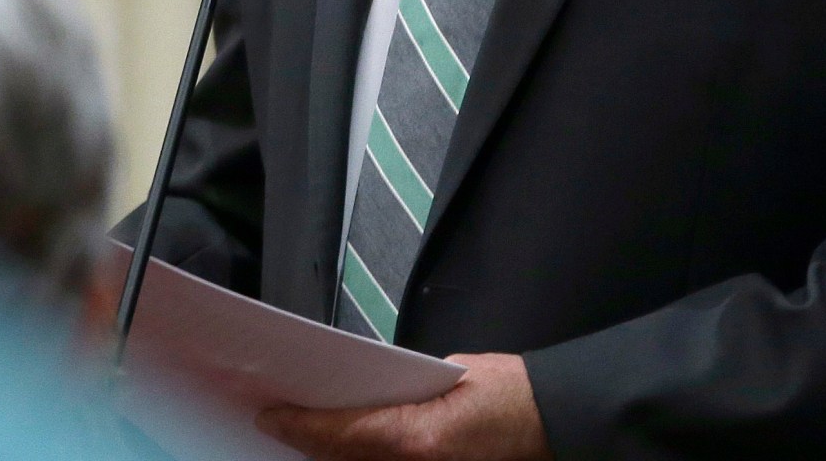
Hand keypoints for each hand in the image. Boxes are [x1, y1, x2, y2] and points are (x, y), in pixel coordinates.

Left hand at [256, 352, 546, 460]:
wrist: (554, 423)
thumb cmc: (514, 395)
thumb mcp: (453, 373)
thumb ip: (406, 387)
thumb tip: (375, 389)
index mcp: (416, 437)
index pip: (340, 432)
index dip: (299, 424)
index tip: (270, 413)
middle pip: (341, 458)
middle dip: (308, 441)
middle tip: (276, 420)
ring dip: (331, 454)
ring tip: (303, 433)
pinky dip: (360, 460)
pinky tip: (345, 447)